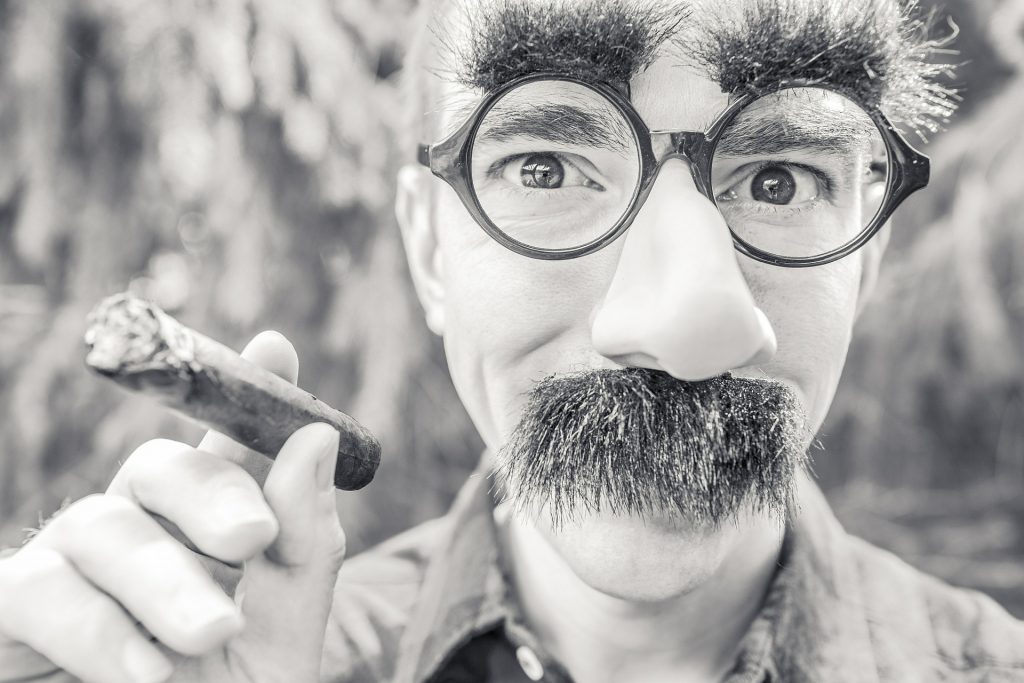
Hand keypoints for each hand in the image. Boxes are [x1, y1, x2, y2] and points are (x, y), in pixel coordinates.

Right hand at [0, 332, 346, 682]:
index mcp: (204, 540)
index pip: (223, 453)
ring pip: (103, 527)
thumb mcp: (278, 647)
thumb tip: (310, 437)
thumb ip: (300, 550)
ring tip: (212, 639)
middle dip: (210, 495)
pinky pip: (36, 591)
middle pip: (160, 469)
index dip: (243, 394)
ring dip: (162, 582)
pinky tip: (144, 672)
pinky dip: (94, 627)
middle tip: (252, 542)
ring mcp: (66, 573)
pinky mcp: (9, 617)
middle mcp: (134, 541)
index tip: (278, 347)